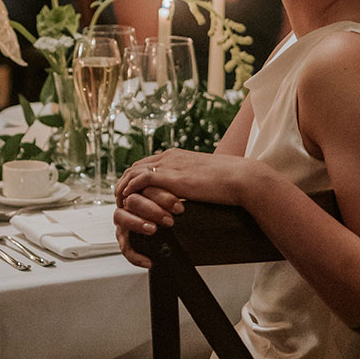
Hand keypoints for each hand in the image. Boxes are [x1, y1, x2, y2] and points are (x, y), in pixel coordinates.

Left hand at [112, 149, 258, 267]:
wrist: (240, 178)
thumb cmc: (229, 181)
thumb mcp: (204, 179)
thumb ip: (193, 183)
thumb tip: (193, 194)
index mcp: (176, 156)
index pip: (146, 163)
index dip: (135, 178)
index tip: (129, 191)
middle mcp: (169, 157)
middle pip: (135, 166)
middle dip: (124, 182)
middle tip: (119, 198)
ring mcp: (169, 165)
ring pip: (133, 172)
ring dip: (123, 187)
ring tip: (119, 202)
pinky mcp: (171, 176)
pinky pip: (141, 179)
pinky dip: (130, 188)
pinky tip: (126, 198)